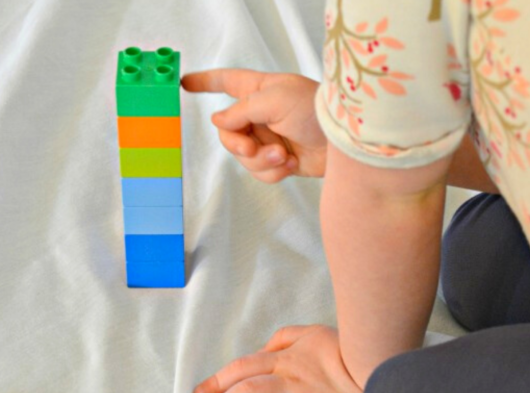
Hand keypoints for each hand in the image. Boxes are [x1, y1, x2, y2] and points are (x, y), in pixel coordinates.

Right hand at [181, 69, 327, 181]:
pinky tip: (290, 165)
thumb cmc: (315, 110)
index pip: (225, 82)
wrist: (345, 140)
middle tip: (252, 148)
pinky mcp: (281, 161)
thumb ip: (241, 110)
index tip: (184, 84)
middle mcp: (261, 115)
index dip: (204, 82)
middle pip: (228, 133)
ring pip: (244, 157)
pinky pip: (261, 173)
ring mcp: (270, 139)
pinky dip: (273, 172)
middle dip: (238, 144)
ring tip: (283, 156)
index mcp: (258, 91)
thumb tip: (218, 122)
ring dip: (261, 160)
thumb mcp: (274, 100)